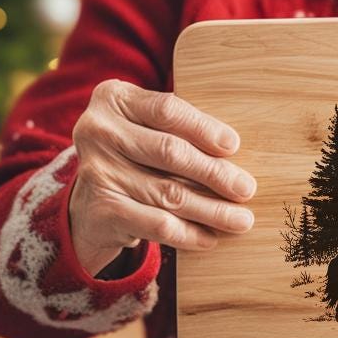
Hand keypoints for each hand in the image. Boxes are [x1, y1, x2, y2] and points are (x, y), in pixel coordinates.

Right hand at [68, 79, 256, 276]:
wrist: (90, 201)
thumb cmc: (137, 154)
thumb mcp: (149, 127)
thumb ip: (182, 127)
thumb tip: (234, 150)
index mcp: (115, 99)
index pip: (167, 110)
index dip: (203, 128)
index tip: (234, 145)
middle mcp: (98, 131)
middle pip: (170, 152)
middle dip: (215, 173)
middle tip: (246, 189)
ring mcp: (96, 171)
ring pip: (169, 193)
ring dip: (212, 210)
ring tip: (241, 219)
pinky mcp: (100, 210)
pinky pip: (157, 225)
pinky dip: (189, 233)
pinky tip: (211, 238)